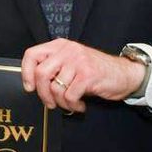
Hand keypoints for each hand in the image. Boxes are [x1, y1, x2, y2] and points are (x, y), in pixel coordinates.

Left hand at [20, 39, 146, 112]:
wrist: (125, 74)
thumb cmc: (95, 71)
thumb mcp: (72, 62)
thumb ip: (54, 67)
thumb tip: (32, 84)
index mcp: (60, 45)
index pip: (31, 54)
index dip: (26, 73)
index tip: (30, 87)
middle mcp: (68, 50)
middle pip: (40, 73)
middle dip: (43, 94)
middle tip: (50, 103)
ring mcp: (78, 61)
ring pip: (55, 88)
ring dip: (61, 103)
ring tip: (70, 104)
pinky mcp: (88, 75)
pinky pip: (69, 96)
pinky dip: (72, 106)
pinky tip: (80, 105)